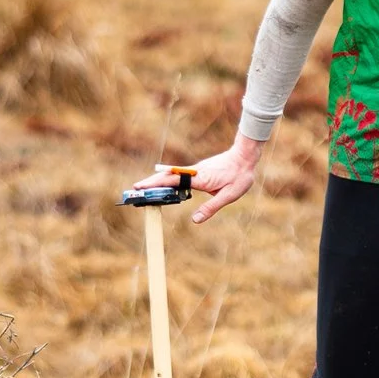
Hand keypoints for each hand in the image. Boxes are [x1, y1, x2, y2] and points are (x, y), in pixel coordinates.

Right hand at [131, 136, 261, 224]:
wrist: (245, 157)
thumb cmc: (239, 176)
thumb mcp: (229, 196)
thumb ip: (211, 207)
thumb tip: (195, 220)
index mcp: (199, 178)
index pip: (172, 181)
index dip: (155, 185)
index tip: (140, 187)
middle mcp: (193, 172)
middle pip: (166, 177)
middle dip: (149, 183)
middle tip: (133, 190)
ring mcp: (194, 171)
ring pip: (171, 176)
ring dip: (156, 182)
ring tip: (142, 190)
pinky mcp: (197, 171)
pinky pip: (178, 177)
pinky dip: (167, 181)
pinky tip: (162, 189)